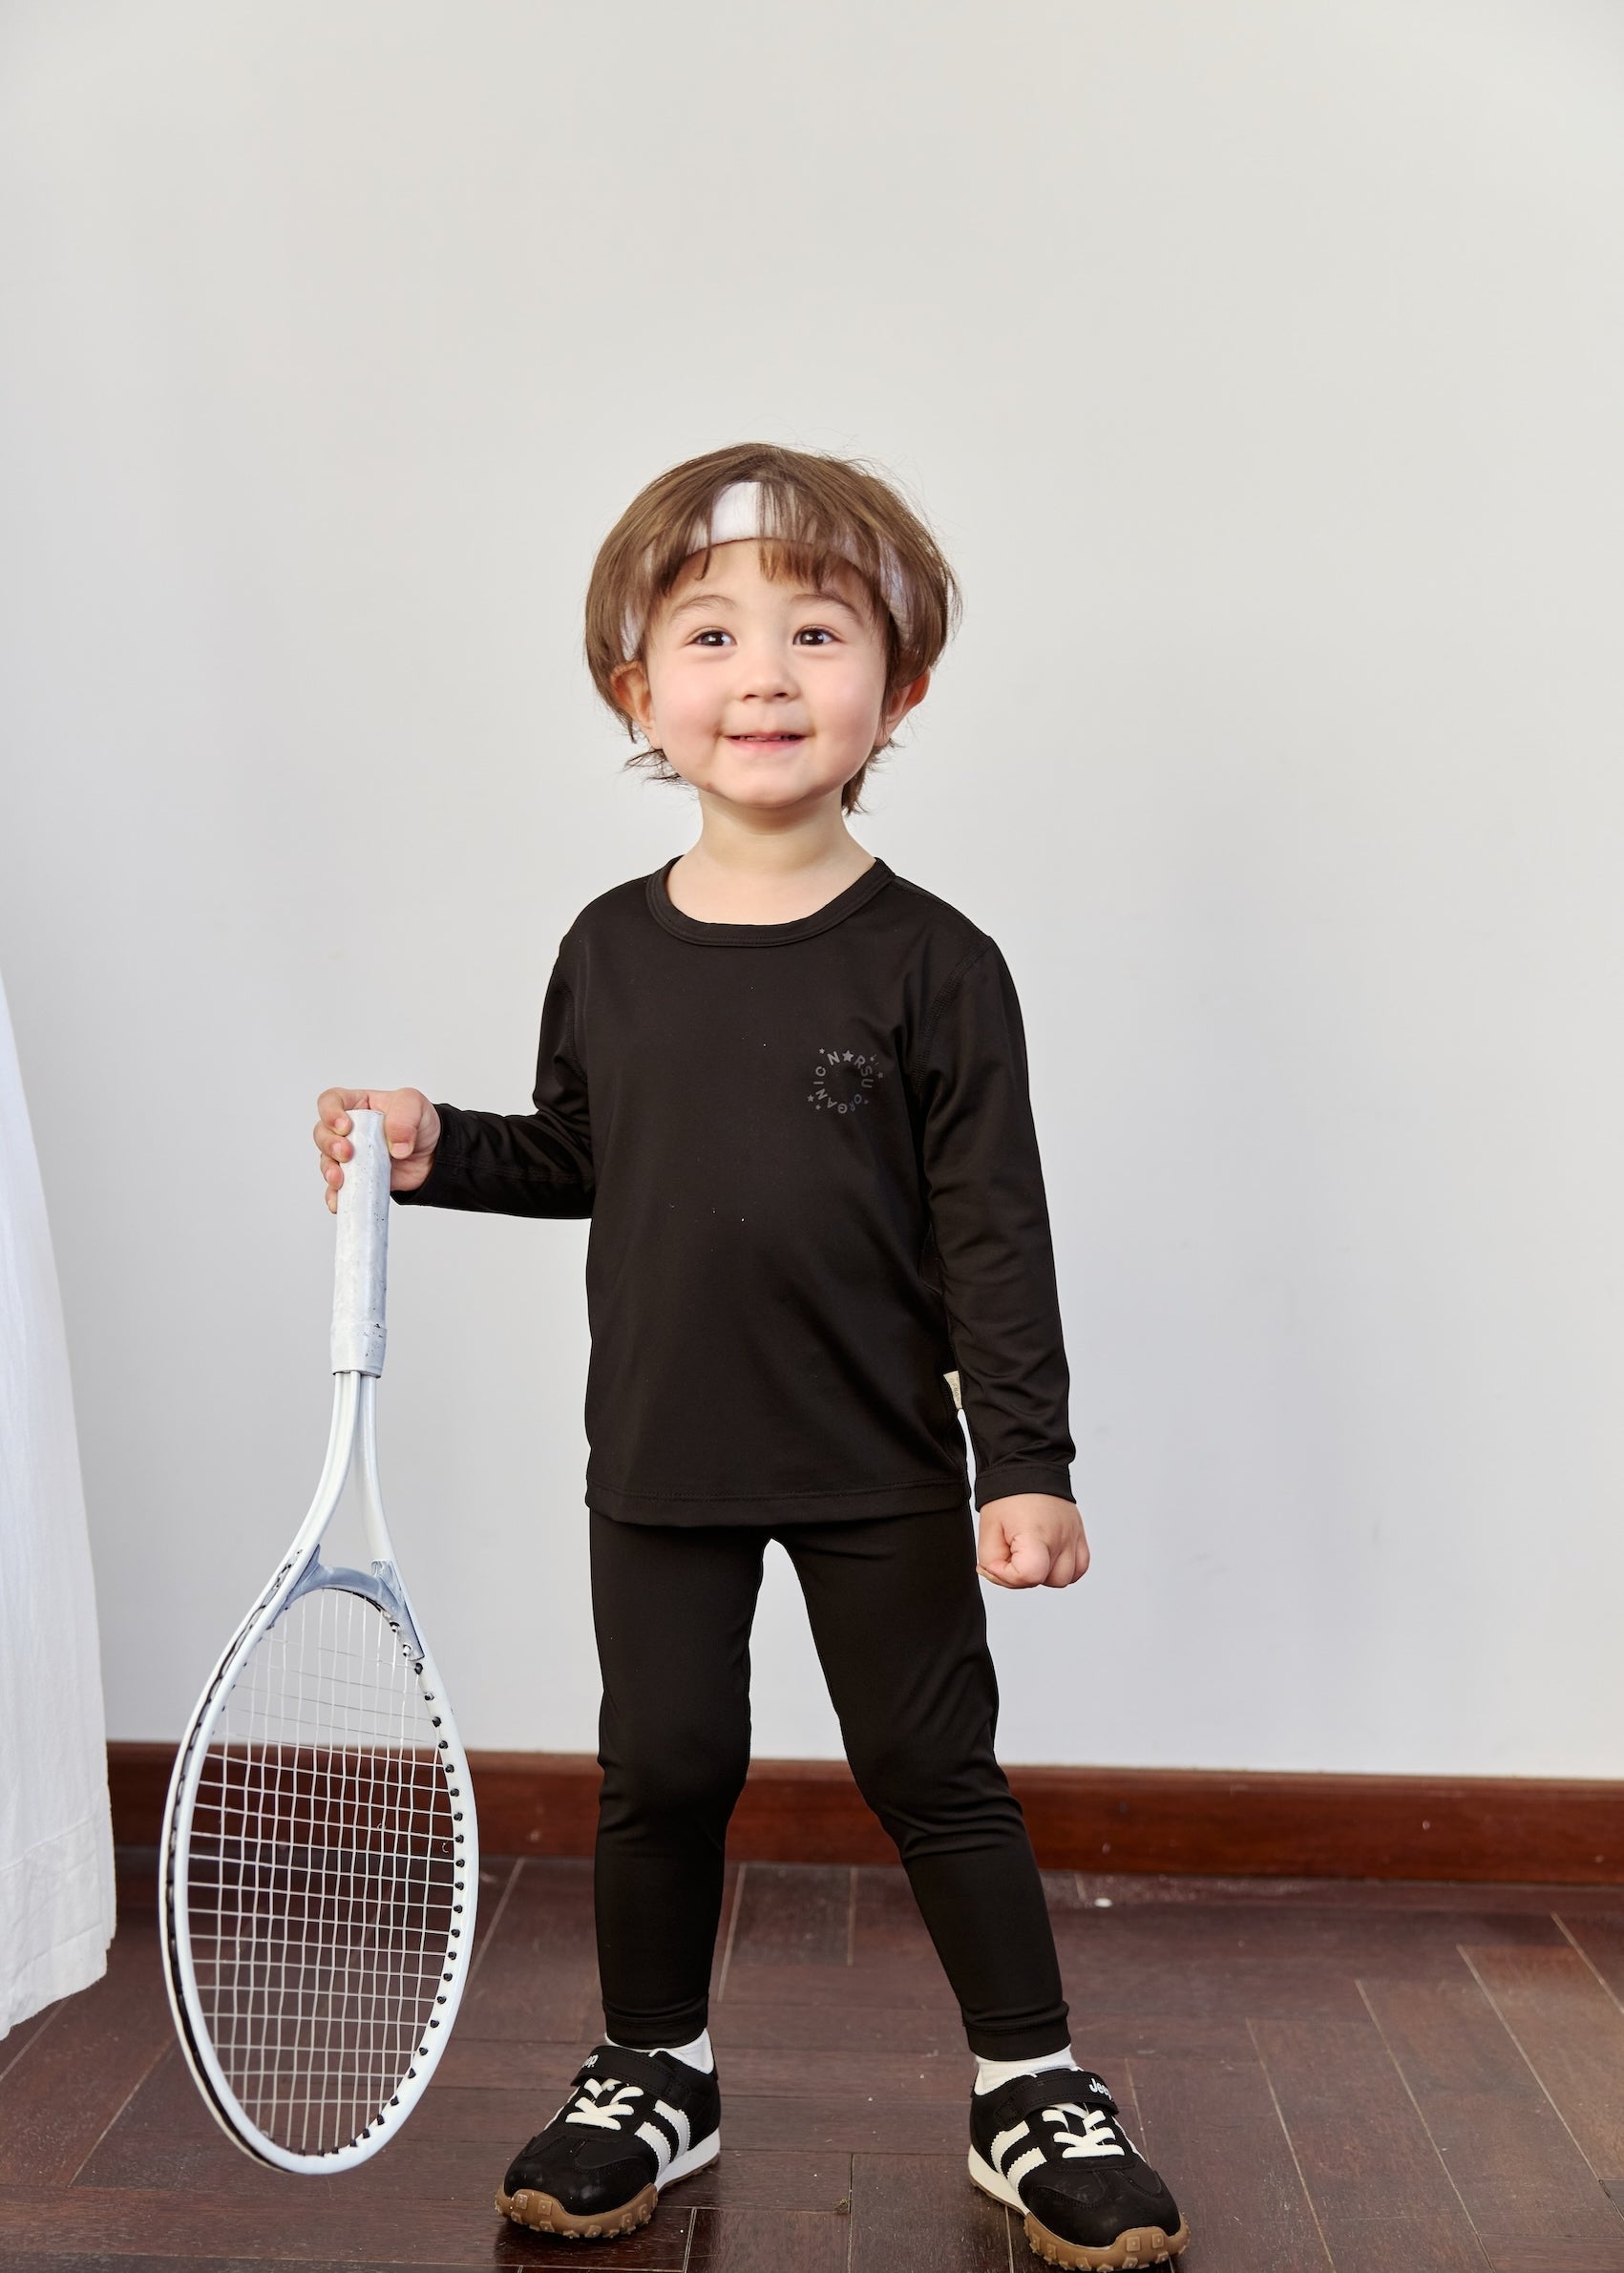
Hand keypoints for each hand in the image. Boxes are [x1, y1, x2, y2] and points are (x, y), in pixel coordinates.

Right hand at [313, 1087, 440, 1213]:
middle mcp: (348, 1130)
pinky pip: (337, 1189)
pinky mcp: (356, 1178)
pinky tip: (338, 1202)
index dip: (330, 1112)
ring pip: (326, 1162)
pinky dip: (335, 1196)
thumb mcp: (415, 1106)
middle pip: (322, 1133)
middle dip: (329, 1144)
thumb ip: (404, 1118)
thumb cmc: (419, 1123)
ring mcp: (350, 1156)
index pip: (330, 1101)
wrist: (433, 1156)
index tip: (345, 1126)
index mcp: (357, 1105)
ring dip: (329, 1171)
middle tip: (347, 1153)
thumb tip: (396, 1147)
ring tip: (340, 1179)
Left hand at [977, 1494, 1089, 1589]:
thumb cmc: (1008, 1495)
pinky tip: (1048, 1556)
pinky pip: (1079, 1567)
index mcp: (1036, 1533)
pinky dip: (1065, 1568)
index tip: (999, 1560)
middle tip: (1013, 1555)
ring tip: (1031, 1554)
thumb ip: (991, 1560)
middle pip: (1047, 1581)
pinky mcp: (1079, 1535)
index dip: (1008, 1575)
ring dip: (1046, 1573)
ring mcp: (1073, 1536)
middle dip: (1025, 1575)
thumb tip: (1001, 1575)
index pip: (1030, 1576)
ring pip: (1065, 1578)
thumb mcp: (988, 1528)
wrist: (1027, 1467)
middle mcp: (1060, 1537)